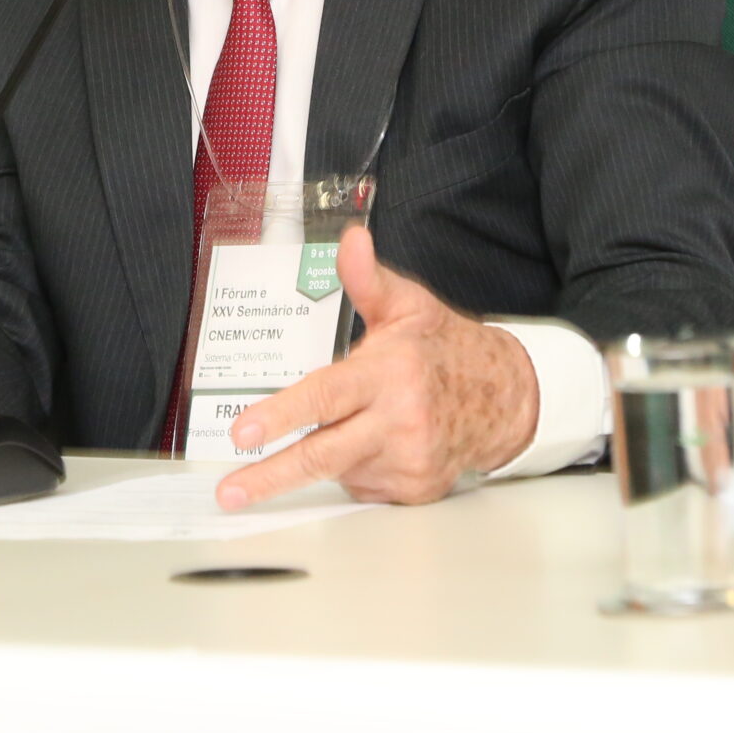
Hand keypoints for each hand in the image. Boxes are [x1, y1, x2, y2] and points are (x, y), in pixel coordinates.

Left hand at [215, 225, 538, 509]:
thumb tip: (350, 241)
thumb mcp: (408, 306)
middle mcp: (399, 421)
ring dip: (325, 454)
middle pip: (322, 456)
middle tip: (229, 491)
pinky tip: (374, 442)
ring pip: (338, 469)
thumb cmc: (446, 351)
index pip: (326, 397)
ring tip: (352, 423)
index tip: (242, 432)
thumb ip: (367, 278)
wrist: (504, 398)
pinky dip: (354, 467)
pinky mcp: (415, 489)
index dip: (281, 416)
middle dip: (269, 476)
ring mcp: (408, 461)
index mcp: (389, 373)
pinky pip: (362, 485)